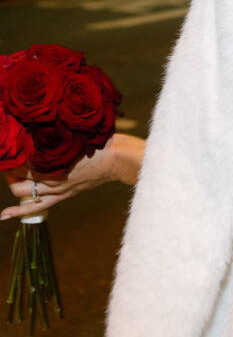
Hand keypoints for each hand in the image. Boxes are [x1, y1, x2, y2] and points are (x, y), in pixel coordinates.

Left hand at [1, 134, 145, 220]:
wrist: (118, 158)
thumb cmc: (100, 139)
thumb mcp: (78, 131)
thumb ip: (59, 130)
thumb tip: (41, 121)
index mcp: (57, 161)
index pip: (24, 163)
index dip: (13, 157)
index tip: (9, 145)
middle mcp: (53, 178)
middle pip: (19, 181)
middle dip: (10, 172)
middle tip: (10, 160)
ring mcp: (57, 189)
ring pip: (24, 194)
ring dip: (14, 185)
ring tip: (10, 176)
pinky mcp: (62, 195)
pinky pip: (37, 207)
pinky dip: (18, 212)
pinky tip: (4, 215)